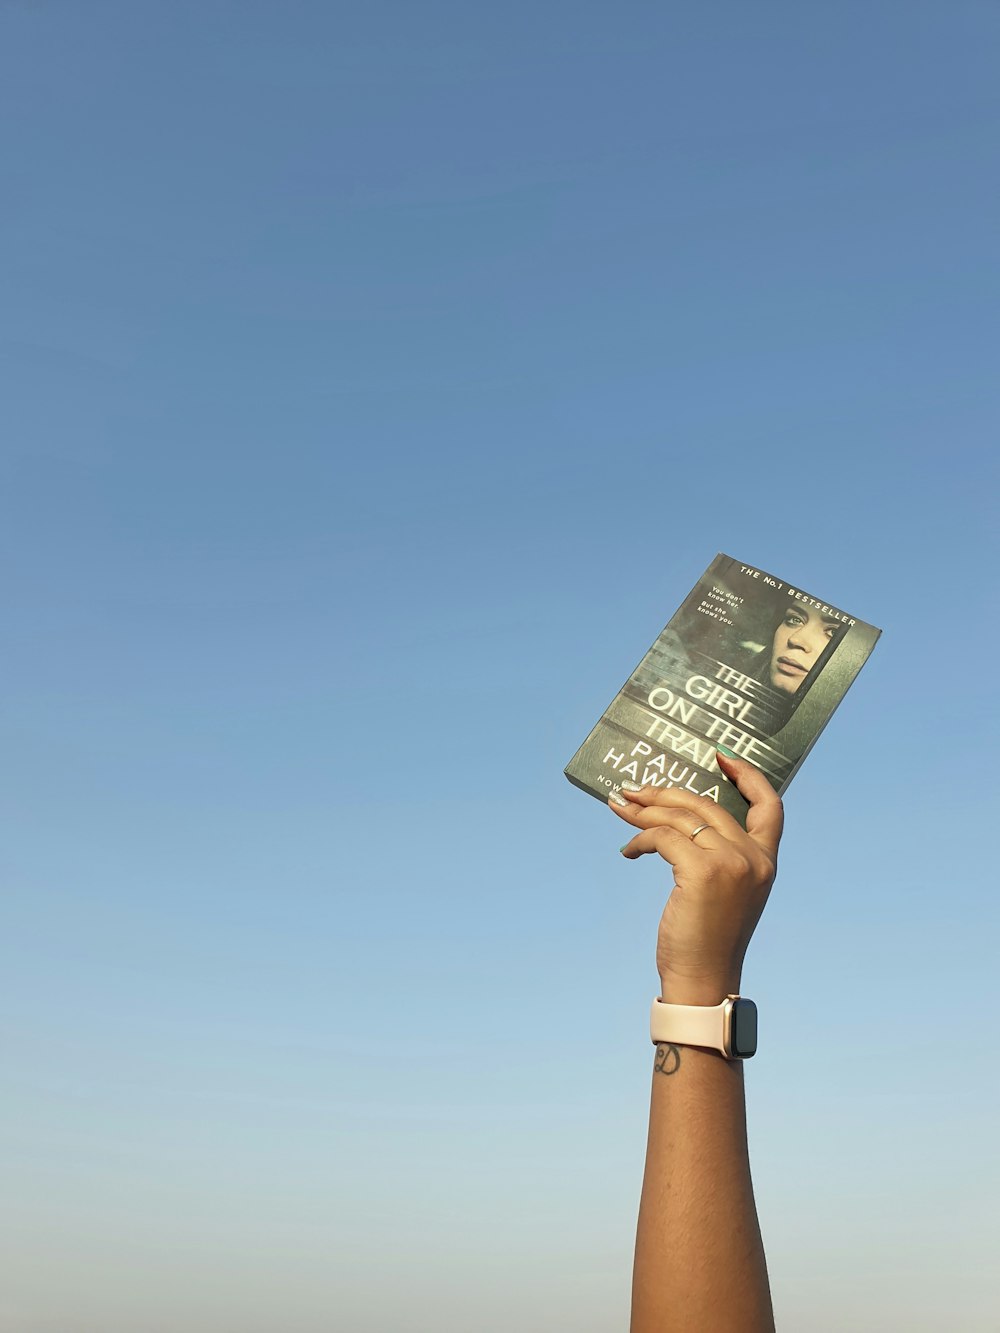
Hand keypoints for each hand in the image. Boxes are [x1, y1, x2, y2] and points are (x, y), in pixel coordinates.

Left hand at [610, 752, 783, 1004]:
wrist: (703, 978)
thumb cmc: (708, 938)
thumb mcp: (727, 891)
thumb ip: (719, 855)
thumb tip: (679, 819)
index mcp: (767, 861)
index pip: (769, 805)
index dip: (747, 775)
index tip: (720, 756)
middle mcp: (754, 857)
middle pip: (708, 804)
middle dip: (667, 793)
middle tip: (635, 790)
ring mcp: (732, 863)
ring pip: (682, 817)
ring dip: (645, 810)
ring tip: (620, 807)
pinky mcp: (703, 871)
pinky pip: (664, 837)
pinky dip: (640, 838)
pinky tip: (628, 851)